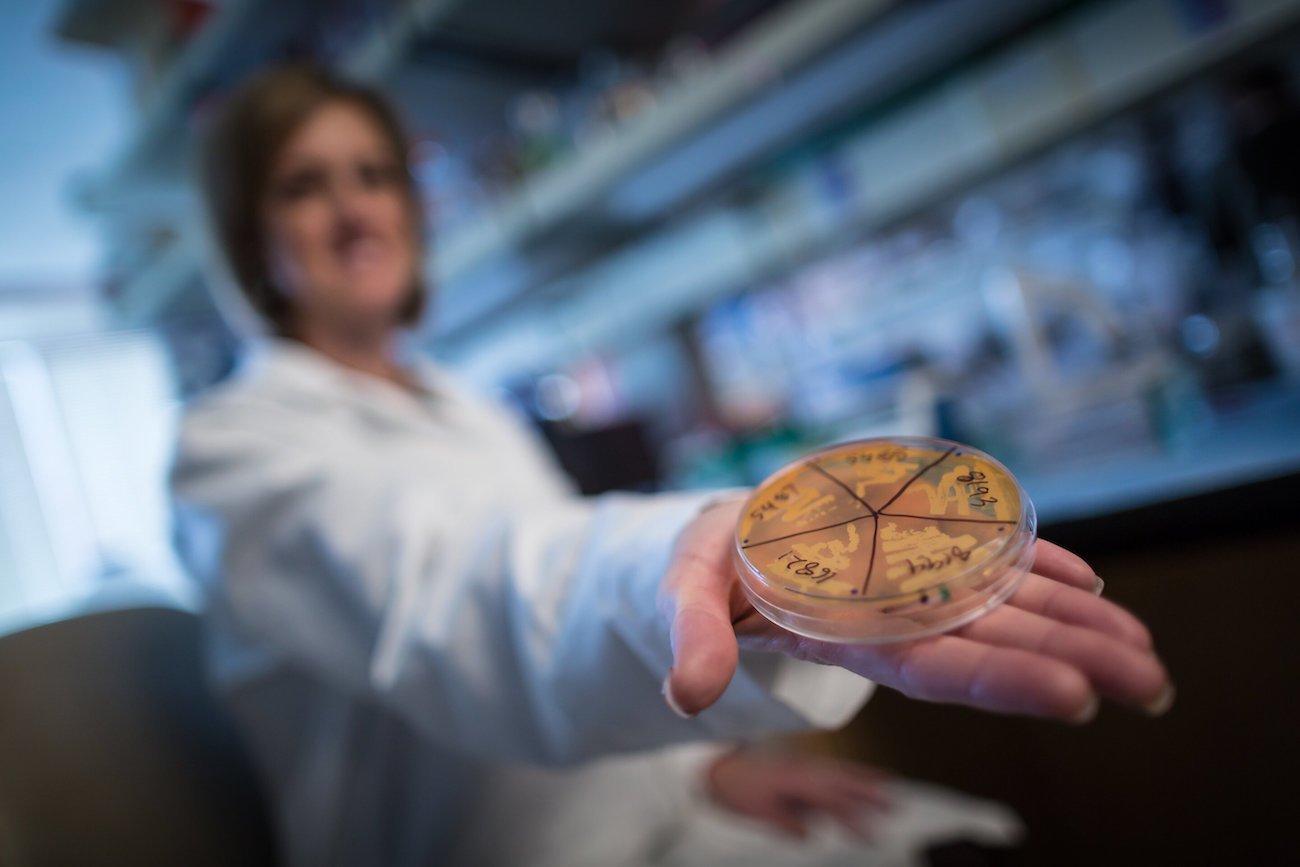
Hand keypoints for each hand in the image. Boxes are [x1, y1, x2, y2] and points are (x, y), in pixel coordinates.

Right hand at [660, 500, 1171, 721]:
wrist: (715, 537)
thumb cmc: (702, 570)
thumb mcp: (686, 594)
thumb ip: (695, 638)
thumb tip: (688, 693)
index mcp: (846, 634)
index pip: (934, 667)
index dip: (1000, 681)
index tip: (1074, 697)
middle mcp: (892, 614)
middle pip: (992, 642)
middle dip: (1071, 660)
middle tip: (1149, 680)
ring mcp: (908, 581)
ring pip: (1003, 603)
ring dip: (1075, 621)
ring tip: (1141, 644)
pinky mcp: (914, 546)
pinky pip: (983, 556)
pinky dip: (1038, 565)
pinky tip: (1089, 577)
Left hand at [704, 747, 891, 839]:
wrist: (714, 763)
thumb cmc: (735, 788)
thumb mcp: (759, 812)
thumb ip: (787, 823)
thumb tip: (809, 834)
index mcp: (797, 780)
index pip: (834, 801)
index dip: (855, 817)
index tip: (873, 834)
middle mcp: (803, 768)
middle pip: (843, 780)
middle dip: (870, 792)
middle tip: (896, 803)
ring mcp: (801, 764)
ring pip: (839, 771)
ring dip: (863, 779)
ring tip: (887, 786)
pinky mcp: (797, 765)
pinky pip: (828, 769)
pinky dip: (846, 773)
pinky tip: (855, 779)